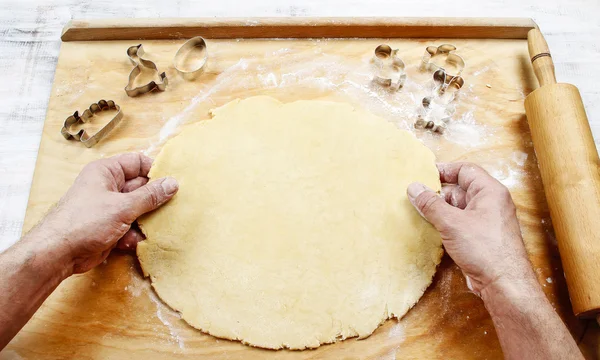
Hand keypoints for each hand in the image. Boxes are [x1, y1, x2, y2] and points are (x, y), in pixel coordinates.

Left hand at [32, 153, 177, 273]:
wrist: (58, 254)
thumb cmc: (86, 222)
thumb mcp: (123, 206)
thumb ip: (150, 195)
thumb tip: (173, 183)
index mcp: (107, 172)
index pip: (138, 163)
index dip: (156, 171)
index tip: (174, 184)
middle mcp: (108, 186)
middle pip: (141, 188)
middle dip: (155, 200)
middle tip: (172, 208)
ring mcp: (109, 208)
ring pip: (139, 209)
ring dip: (146, 221)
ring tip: (154, 229)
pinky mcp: (110, 227)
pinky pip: (130, 226)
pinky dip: (134, 234)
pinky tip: (131, 242)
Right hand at [406, 162, 535, 295]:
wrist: (503, 283)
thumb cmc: (484, 248)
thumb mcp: (451, 222)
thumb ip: (430, 204)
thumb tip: (414, 188)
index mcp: (489, 191)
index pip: (465, 170)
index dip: (444, 170)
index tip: (423, 175)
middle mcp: (490, 203)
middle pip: (460, 189)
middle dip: (438, 193)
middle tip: (416, 197)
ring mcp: (486, 221)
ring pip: (458, 207)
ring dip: (440, 210)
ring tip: (420, 213)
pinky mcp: (481, 237)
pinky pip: (460, 223)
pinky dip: (445, 223)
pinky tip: (431, 229)